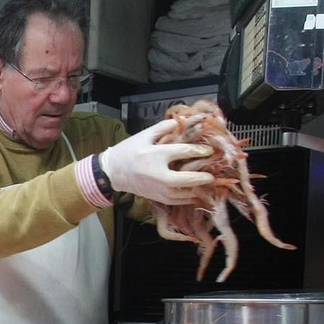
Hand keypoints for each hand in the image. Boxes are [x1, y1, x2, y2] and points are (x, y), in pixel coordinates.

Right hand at [98, 120, 215, 205]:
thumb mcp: (144, 135)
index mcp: (157, 155)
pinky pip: (176, 201)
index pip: (184, 152)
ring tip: (207, 187)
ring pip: (182, 194)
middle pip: (186, 179)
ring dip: (197, 191)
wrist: (111, 172)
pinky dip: (187, 199)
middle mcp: (159, 175)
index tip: (210, 150)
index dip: (200, 150)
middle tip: (212, 177)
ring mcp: (157, 189)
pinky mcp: (156, 197)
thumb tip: (181, 122)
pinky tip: (195, 195)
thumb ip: (163, 127)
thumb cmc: (128, 152)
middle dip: (201, 178)